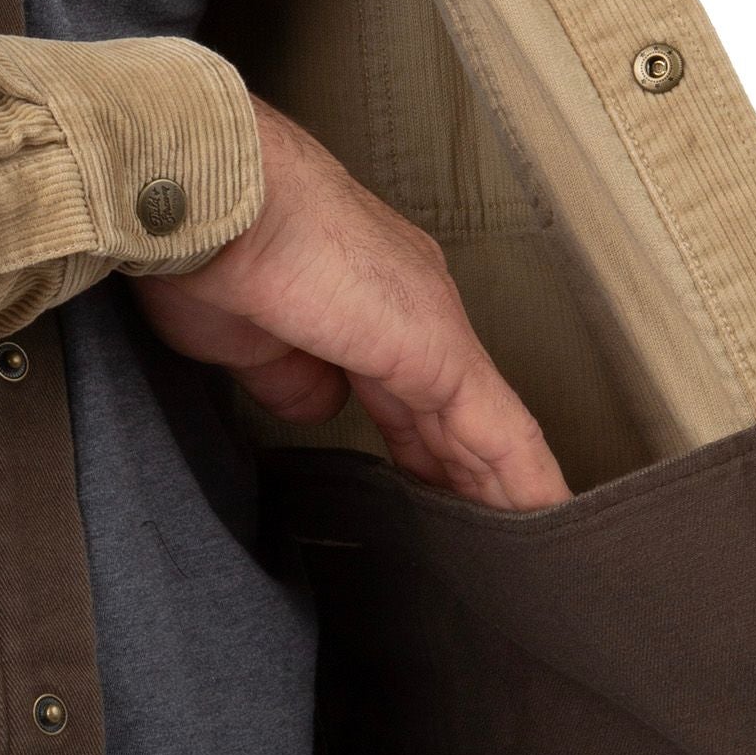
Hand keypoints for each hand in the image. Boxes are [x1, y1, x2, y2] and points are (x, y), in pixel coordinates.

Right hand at [130, 95, 569, 509]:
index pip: (407, 396)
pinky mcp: (443, 354)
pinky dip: (524, 482)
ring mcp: (432, 330)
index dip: (421, 454)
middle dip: (467, 481)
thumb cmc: (209, 256)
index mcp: (362, 305)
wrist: (210, 206)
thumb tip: (324, 407)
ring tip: (528, 548)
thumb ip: (293, 379)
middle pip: (454, 418)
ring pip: (486, 430)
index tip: (425, 502)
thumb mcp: (250, 343)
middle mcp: (410, 310)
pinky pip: (499, 432)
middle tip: (489, 544)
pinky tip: (546, 520)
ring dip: (503, 492)